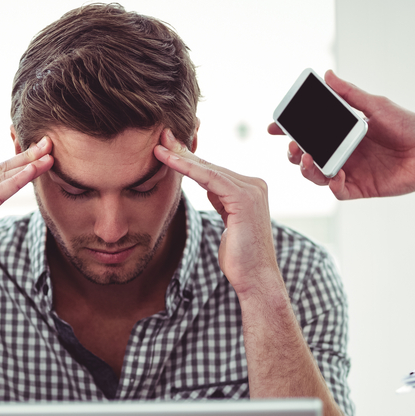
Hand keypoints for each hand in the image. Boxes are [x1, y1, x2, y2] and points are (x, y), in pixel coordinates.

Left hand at [154, 129, 281, 297]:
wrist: (255, 279)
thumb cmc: (239, 257)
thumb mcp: (228, 222)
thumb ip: (223, 202)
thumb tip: (211, 188)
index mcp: (250, 189)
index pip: (214, 171)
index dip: (189, 159)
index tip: (168, 149)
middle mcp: (254, 185)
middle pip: (211, 166)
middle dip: (183, 152)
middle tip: (161, 137)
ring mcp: (252, 189)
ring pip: (208, 169)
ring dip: (181, 157)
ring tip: (159, 146)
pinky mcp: (244, 198)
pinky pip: (210, 179)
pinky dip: (188, 169)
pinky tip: (170, 161)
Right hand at [267, 70, 414, 200]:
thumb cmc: (408, 126)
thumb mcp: (377, 106)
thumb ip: (350, 94)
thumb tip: (328, 75)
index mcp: (342, 132)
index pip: (309, 132)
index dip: (288, 130)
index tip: (275, 127)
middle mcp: (341, 152)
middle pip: (306, 155)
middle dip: (293, 152)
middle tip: (292, 147)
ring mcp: (348, 171)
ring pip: (316, 174)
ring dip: (306, 168)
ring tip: (307, 159)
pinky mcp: (358, 188)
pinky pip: (336, 190)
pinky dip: (332, 184)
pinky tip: (336, 175)